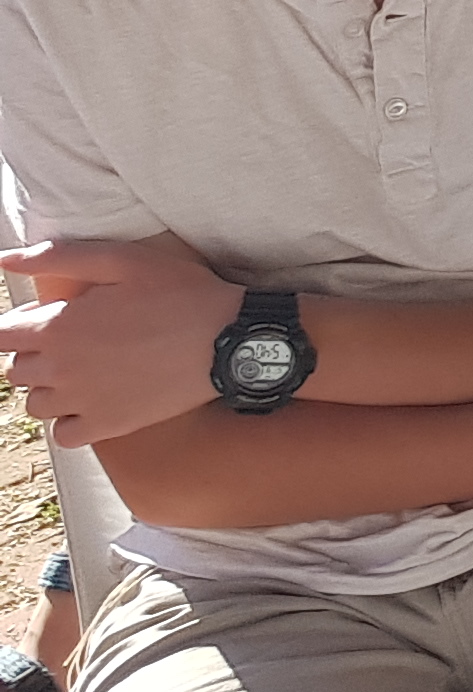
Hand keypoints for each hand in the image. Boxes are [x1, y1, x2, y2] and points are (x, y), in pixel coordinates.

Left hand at [0, 237, 245, 446]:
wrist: (230, 340)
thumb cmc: (181, 293)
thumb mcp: (124, 259)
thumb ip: (59, 257)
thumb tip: (6, 259)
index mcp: (58, 326)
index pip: (1, 336)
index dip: (18, 326)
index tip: (46, 320)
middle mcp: (61, 368)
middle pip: (16, 371)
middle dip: (34, 355)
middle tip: (73, 341)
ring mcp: (83, 401)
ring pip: (36, 404)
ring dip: (49, 389)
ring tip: (82, 373)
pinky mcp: (108, 424)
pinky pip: (64, 434)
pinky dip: (70, 420)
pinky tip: (93, 401)